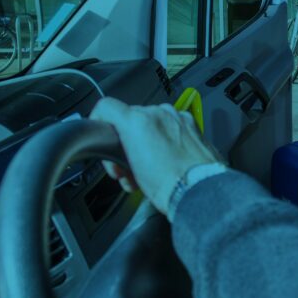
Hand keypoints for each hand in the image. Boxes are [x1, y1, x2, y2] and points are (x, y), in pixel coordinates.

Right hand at [90, 98, 221, 215]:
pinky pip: (171, 126)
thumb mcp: (128, 170)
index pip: (106, 107)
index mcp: (138, 120)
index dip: (99, 122)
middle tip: (126, 167)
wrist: (199, 190)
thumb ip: (117, 152)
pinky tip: (165, 161)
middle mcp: (159, 113)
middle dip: (126, 142)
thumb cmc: (167, 184)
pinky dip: (165, 140)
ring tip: (147, 168)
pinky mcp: (193, 126)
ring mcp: (178, 118)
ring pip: (152, 123)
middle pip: (130, 120)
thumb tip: (115, 151)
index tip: (102, 136)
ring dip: (145, 142)